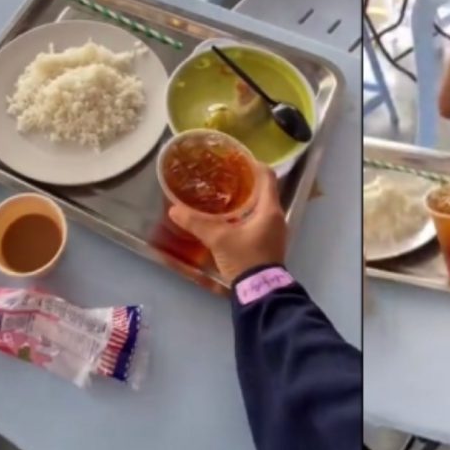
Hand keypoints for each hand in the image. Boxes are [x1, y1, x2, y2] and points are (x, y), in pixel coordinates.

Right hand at [169, 163, 286, 283]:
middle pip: (264, 189)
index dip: (253, 164)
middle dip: (245, 181)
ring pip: (260, 204)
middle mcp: (276, 215)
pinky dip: (246, 212)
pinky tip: (229, 215)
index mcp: (269, 209)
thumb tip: (174, 209)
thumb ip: (197, 223)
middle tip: (224, 175)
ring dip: (245, 197)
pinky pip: (258, 217)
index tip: (236, 158)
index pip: (267, 176)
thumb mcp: (218, 239)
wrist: (259, 290)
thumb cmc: (245, 259)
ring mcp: (274, 229)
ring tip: (223, 192)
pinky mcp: (268, 240)